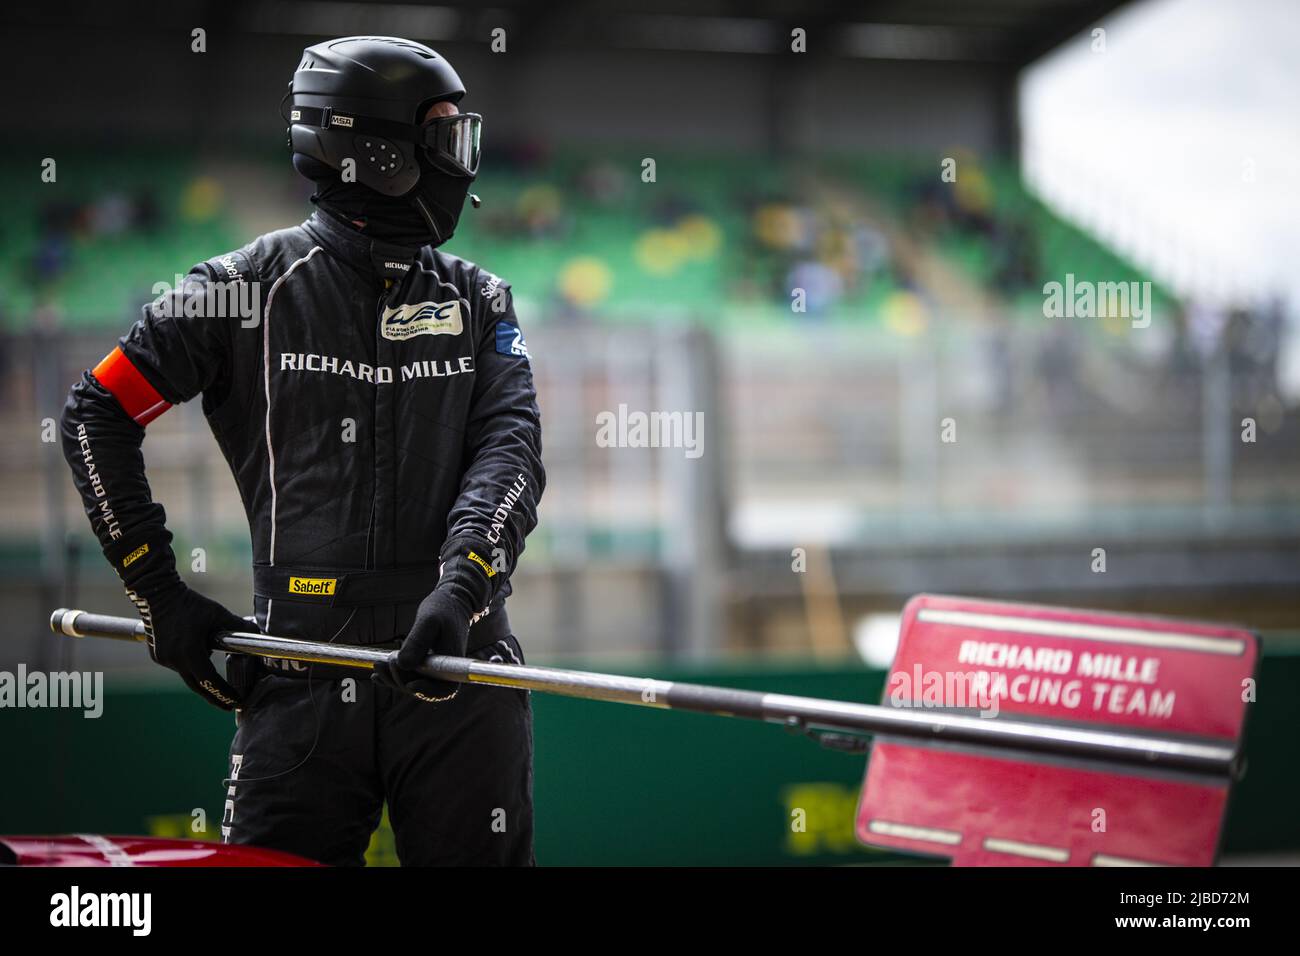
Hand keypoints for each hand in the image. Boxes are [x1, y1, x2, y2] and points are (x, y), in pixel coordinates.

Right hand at [137, 584, 246, 709]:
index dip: (224, 692)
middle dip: (214, 696)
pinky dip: (190, 665)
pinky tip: (198, 656)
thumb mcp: (217, 614)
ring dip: (202, 677)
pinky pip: (178, 666)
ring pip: (187, 674)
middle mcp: (174, 659)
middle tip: (228, 704)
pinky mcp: (158, 655)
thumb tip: (257, 634)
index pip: (209, 680)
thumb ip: (237, 626)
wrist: (158, 595)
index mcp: (189, 652)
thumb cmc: (189, 604)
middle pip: (197, 685)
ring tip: (217, 677)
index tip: (236, 700)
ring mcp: (163, 658)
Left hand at [372, 589, 468, 702]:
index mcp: (454, 665)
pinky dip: (392, 677)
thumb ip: (417, 642)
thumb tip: (403, 665)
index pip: (443, 690)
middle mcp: (444, 672)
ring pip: (411, 684)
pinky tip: (377, 676)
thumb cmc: (443, 609)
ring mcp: (433, 671)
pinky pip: (408, 676)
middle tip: (384, 663)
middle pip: (422, 689)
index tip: (411, 684)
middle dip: (401, 680)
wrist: (449, 603)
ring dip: (393, 678)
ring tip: (378, 665)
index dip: (426, 691)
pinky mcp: (424, 666)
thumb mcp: (429, 621)